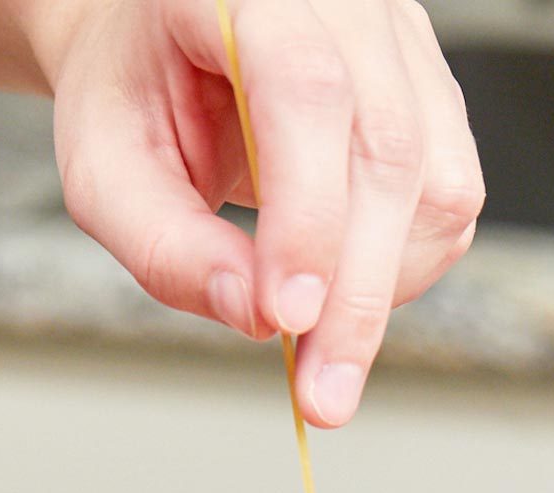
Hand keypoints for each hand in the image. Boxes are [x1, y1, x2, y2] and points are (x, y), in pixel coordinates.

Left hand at [35, 0, 482, 425]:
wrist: (158, 34)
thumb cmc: (130, 91)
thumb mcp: (105, 170)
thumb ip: (166, 245)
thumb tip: (252, 316)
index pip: (305, 94)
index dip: (309, 216)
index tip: (288, 320)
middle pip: (388, 147)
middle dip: (356, 294)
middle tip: (321, 396)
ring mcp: (398, 40)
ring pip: (439, 179)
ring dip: (384, 289)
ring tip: (319, 354)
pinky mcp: (426, 92)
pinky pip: (448, 197)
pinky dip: (401, 270)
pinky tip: (341, 296)